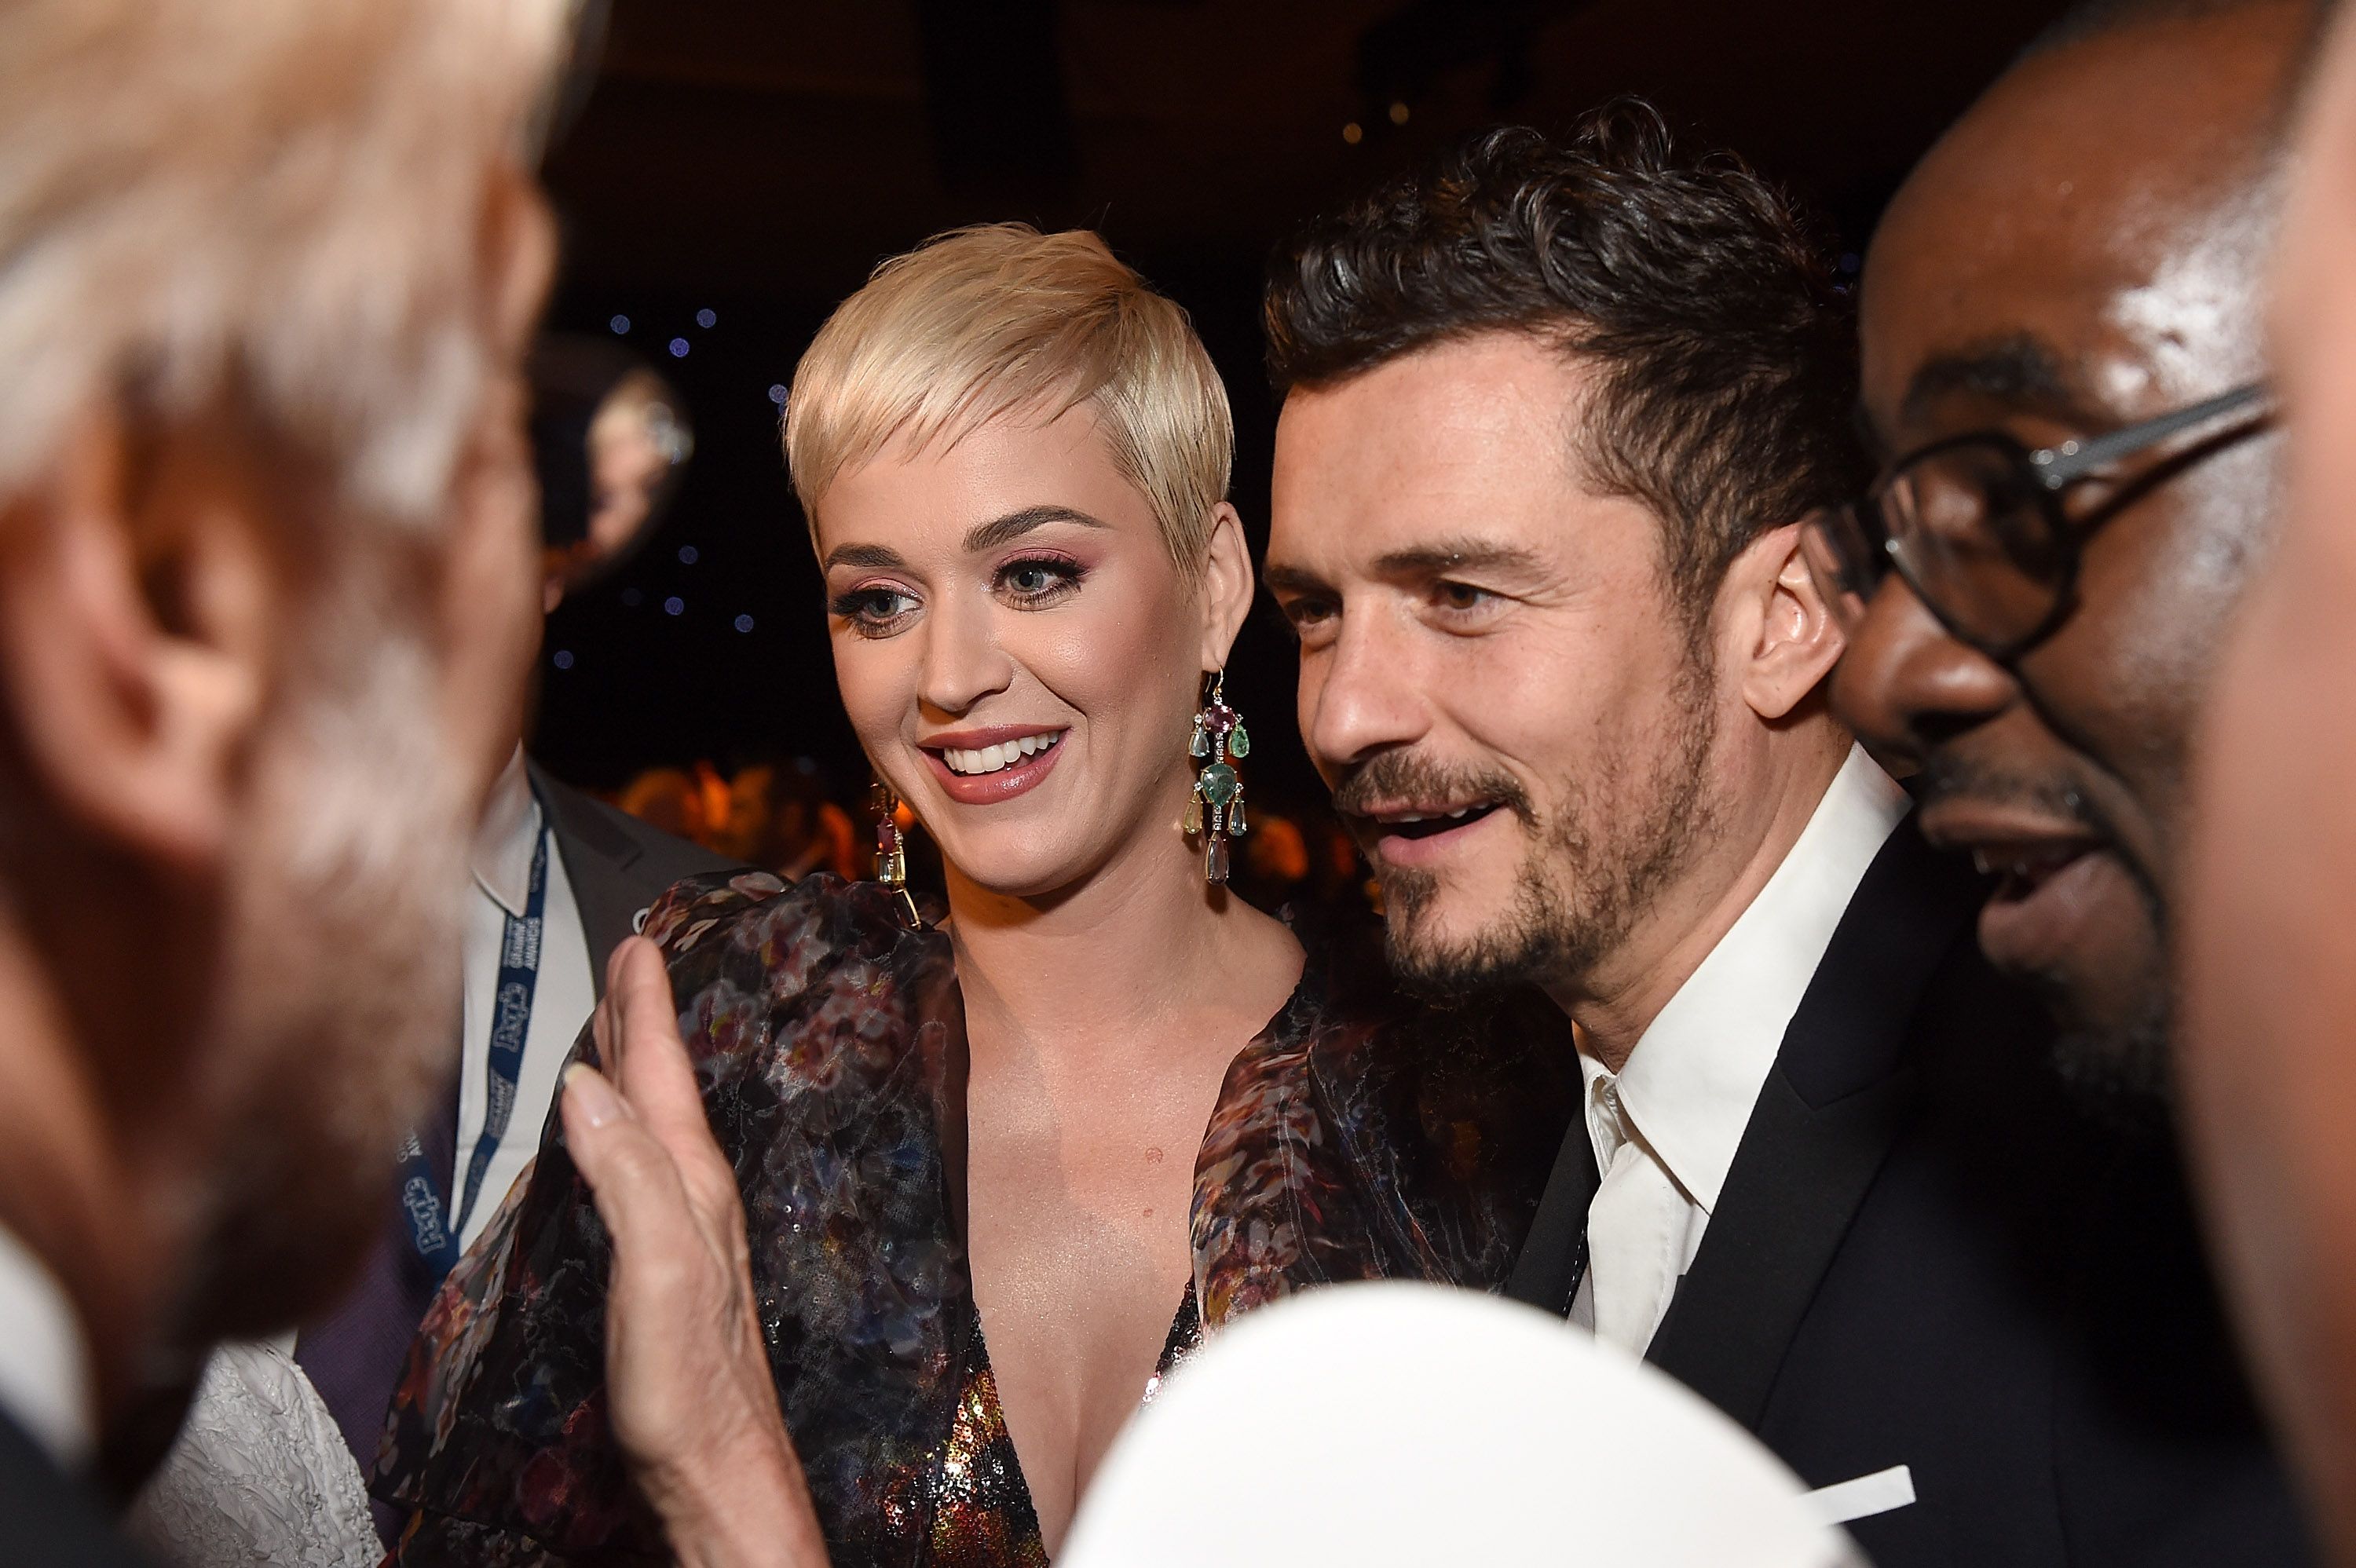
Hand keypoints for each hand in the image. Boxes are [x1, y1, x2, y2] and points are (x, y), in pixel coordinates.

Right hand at [560, 936, 829, 1567]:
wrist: (717, 1473)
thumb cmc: (690, 1385)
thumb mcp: (659, 1267)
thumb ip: (628, 1175)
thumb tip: (588, 1088)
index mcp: (690, 1183)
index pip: (662, 1074)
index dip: (645, 1006)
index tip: (639, 941)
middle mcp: (691, 1197)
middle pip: (659, 1087)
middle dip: (640, 1020)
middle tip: (629, 957)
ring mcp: (681, 1232)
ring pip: (649, 1124)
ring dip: (632, 1069)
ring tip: (615, 1025)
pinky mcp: (662, 1269)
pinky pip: (638, 1168)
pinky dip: (621, 1129)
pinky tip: (609, 1137)